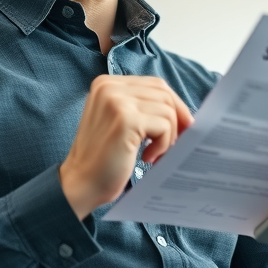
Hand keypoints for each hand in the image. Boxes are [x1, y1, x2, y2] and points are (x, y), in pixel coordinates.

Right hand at [60, 75, 193, 219]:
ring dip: (169, 136)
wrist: (81, 184)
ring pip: (167, 110)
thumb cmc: (104, 158)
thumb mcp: (121, 122)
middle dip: (177, 119)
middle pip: (164, 93)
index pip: (155, 84)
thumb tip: (186, 112)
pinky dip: (163, 145)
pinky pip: (165, 125)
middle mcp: (110, 86)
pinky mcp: (126, 119)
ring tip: (154, 153)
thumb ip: (143, 108)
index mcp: (107, 83)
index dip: (174, 104)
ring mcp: (117, 101)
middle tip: (173, 143)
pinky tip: (147, 157)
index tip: (181, 126)